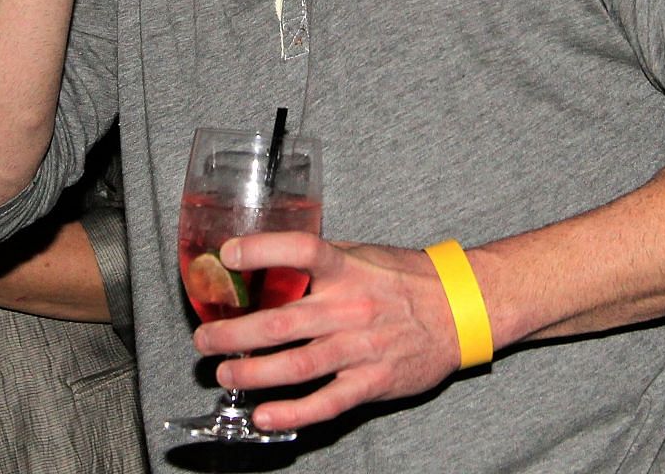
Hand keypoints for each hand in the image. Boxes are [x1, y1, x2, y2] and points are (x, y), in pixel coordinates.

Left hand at [189, 233, 463, 432]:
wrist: (460, 310)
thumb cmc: (408, 280)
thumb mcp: (364, 255)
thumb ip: (321, 259)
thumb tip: (271, 255)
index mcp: (347, 270)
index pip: (300, 251)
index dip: (261, 250)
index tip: (227, 255)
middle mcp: (351, 308)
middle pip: (280, 321)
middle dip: (233, 333)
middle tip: (204, 339)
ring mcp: (361, 348)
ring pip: (295, 365)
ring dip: (251, 372)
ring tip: (224, 372)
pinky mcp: (372, 382)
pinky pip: (326, 402)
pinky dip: (292, 412)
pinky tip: (263, 414)